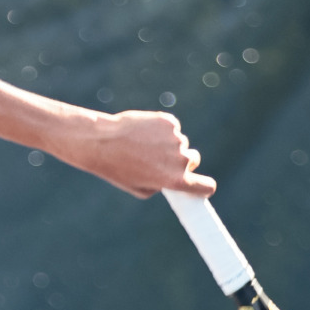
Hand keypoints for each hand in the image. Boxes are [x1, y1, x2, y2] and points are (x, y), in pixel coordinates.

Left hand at [64, 110, 216, 199]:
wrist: (102, 142)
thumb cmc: (118, 169)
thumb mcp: (140, 189)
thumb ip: (161, 186)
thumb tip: (173, 180)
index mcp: (175, 180)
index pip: (206, 186)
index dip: (204, 187)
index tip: (201, 186)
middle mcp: (180, 159)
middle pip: (193, 160)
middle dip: (181, 161)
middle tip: (158, 160)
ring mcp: (176, 138)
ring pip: (179, 142)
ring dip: (167, 144)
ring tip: (142, 145)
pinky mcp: (169, 121)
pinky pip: (171, 128)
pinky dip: (161, 130)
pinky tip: (143, 133)